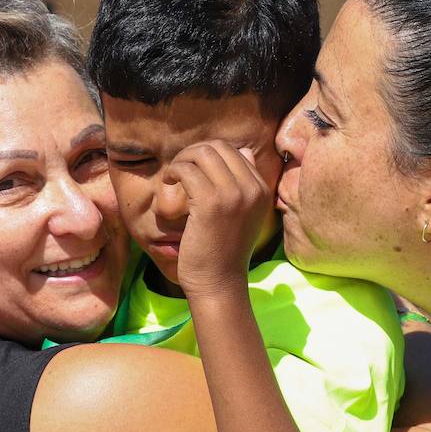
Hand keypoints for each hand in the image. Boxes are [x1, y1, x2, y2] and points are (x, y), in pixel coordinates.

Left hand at [165, 140, 273, 297]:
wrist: (219, 283)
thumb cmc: (224, 252)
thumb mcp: (244, 215)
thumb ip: (244, 185)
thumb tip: (243, 150)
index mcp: (261, 190)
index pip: (235, 151)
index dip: (208, 155)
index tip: (193, 171)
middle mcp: (252, 189)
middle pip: (218, 147)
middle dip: (193, 153)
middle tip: (180, 171)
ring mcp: (233, 194)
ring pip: (202, 153)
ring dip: (182, 161)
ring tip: (173, 177)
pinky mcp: (210, 202)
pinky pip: (187, 170)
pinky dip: (174, 172)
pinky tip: (169, 185)